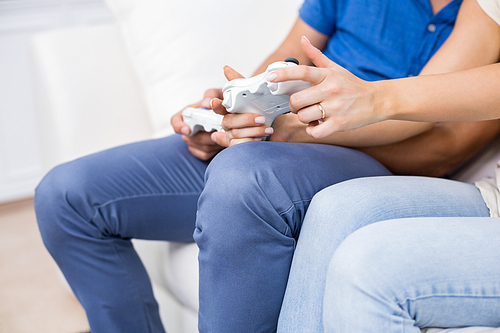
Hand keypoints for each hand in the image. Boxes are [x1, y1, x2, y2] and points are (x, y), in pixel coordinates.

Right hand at [171, 90, 223, 159]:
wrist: (233, 117)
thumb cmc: (223, 104)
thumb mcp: (219, 94)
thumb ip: (213, 95)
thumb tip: (208, 102)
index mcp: (189, 113)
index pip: (176, 120)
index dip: (178, 126)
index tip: (187, 130)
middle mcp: (189, 128)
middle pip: (190, 137)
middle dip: (205, 135)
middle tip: (218, 130)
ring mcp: (194, 141)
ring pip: (200, 147)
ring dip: (214, 142)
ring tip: (225, 134)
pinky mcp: (202, 151)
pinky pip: (205, 154)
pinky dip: (215, 150)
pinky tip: (222, 141)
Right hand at [211, 66, 274, 146]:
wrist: (281, 130)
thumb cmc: (264, 112)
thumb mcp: (254, 95)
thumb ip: (240, 83)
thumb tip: (226, 69)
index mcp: (230, 110)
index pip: (218, 107)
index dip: (216, 105)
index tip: (215, 101)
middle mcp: (229, 124)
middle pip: (228, 122)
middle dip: (245, 119)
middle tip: (260, 118)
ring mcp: (232, 136)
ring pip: (235, 134)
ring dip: (253, 131)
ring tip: (268, 128)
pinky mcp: (239, 146)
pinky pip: (238, 146)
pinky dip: (250, 142)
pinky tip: (260, 139)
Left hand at [266, 36, 385, 138]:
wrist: (377, 101)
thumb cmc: (352, 85)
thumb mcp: (335, 69)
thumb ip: (316, 56)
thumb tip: (303, 40)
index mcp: (327, 76)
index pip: (302, 72)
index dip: (284, 74)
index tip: (271, 77)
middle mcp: (330, 90)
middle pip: (297, 101)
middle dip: (294, 106)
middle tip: (300, 106)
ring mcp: (335, 108)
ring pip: (304, 117)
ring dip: (304, 118)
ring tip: (312, 115)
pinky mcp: (339, 124)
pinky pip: (315, 131)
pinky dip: (312, 130)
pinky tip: (317, 125)